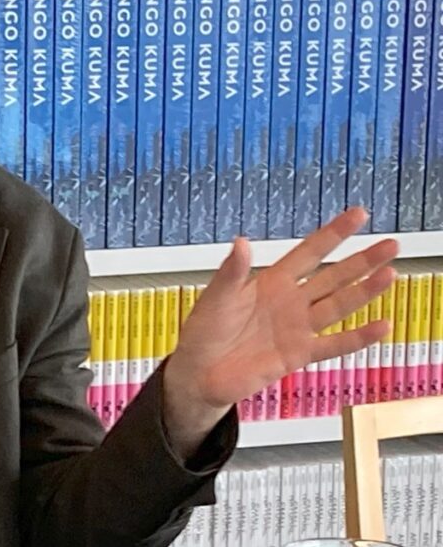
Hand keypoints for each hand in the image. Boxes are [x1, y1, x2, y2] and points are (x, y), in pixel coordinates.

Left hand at [163, 208, 396, 455]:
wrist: (199, 374)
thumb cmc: (203, 332)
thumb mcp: (216, 297)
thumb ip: (232, 272)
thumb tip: (242, 241)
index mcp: (270, 282)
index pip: (309, 252)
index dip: (333, 234)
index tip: (358, 215)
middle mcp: (289, 302)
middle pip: (332, 276)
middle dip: (361, 260)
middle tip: (391, 244)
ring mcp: (296, 328)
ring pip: (338, 306)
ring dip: (364, 291)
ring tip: (390, 274)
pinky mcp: (298, 355)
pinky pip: (334, 344)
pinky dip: (358, 337)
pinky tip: (381, 326)